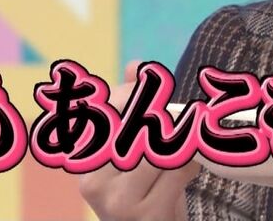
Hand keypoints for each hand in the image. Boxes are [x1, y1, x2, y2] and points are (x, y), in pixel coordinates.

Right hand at [79, 60, 199, 220]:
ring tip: (184, 149)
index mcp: (84, 162)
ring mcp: (115, 202)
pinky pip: (175, 172)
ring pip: (156, 149)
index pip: (105, 113)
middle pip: (134, 129)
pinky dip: (189, 165)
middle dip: (161, 118)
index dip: (130, 94)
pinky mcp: (144, 215)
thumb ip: (131, 105)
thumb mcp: (134, 149)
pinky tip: (188, 169)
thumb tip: (134, 66)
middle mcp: (91, 183)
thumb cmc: (145, 188)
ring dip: (179, 144)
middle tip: (181, 119)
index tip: (151, 92)